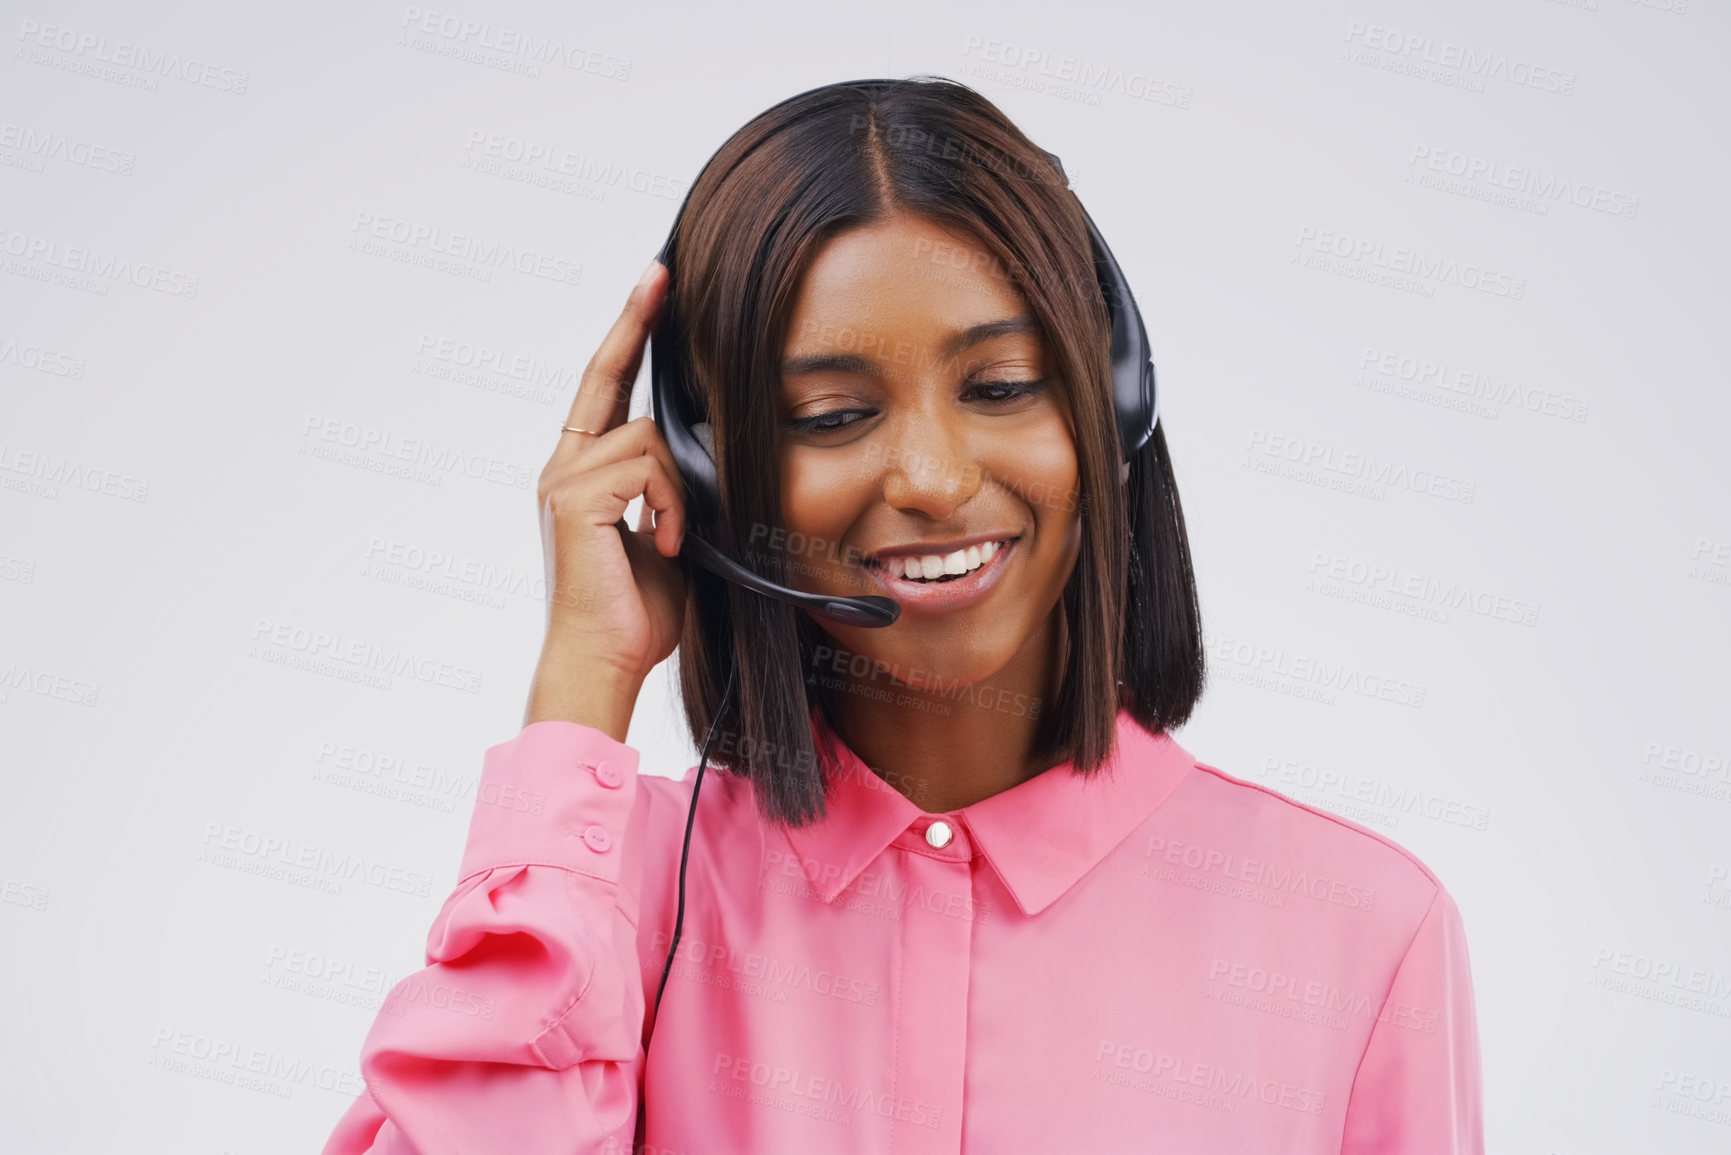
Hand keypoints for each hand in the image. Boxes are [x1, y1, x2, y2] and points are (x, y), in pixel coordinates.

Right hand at [526, 261, 686, 732]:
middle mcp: (564, 467)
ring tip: (673, 540)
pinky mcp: (574, 497)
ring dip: (678, 488)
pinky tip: (663, 544)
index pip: (606, 388)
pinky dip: (669, 504)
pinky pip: (646, 466)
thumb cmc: (637, 613)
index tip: (652, 286)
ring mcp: (563, 479)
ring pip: (647, 436)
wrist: (604, 661)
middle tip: (661, 274)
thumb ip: (675, 490)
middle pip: (605, 377)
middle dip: (634, 323)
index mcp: (583, 473)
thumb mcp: (668, 536)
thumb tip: (710, 456)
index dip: (627, 336)